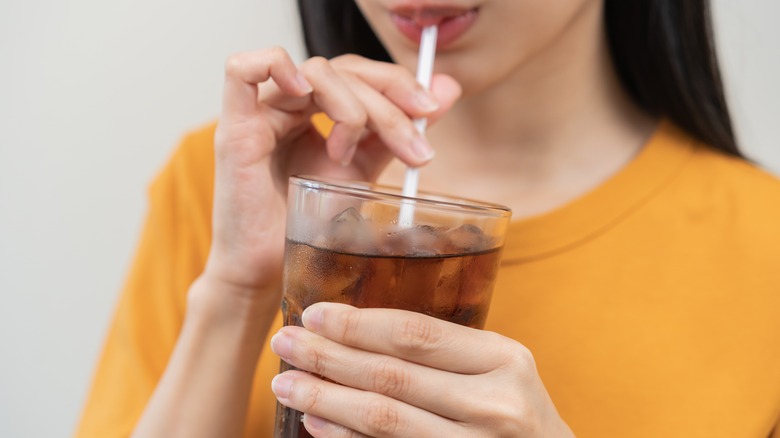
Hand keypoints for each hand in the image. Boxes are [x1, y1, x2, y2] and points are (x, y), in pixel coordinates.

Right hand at [202, 48, 460, 299]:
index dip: (397, 82)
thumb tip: (448, 89)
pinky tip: (304, 95)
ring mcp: (261, 113)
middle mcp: (289, 105)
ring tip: (348, 155)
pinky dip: (277, 66)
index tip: (431, 111)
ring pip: (314, 70)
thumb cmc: (306, 225)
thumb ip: (399, 130)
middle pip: (343, 69)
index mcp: (316, 110)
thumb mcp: (364, 171)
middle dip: (388, 103)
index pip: (359, 71)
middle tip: (413, 145)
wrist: (271, 270)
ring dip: (349, 106)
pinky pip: (242, 69)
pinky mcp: (234, 128)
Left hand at [270, 302, 574, 437]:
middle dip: (327, 356)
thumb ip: (449, 351)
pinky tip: (315, 422)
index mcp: (504, 359)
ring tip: (285, 382)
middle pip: (391, 375)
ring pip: (383, 418)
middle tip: (283, 342)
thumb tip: (357, 330)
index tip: (313, 313)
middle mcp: (495, 403)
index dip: (357, 323)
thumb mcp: (502, 370)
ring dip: (324, 398)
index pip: (416, 333)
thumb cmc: (517, 412)